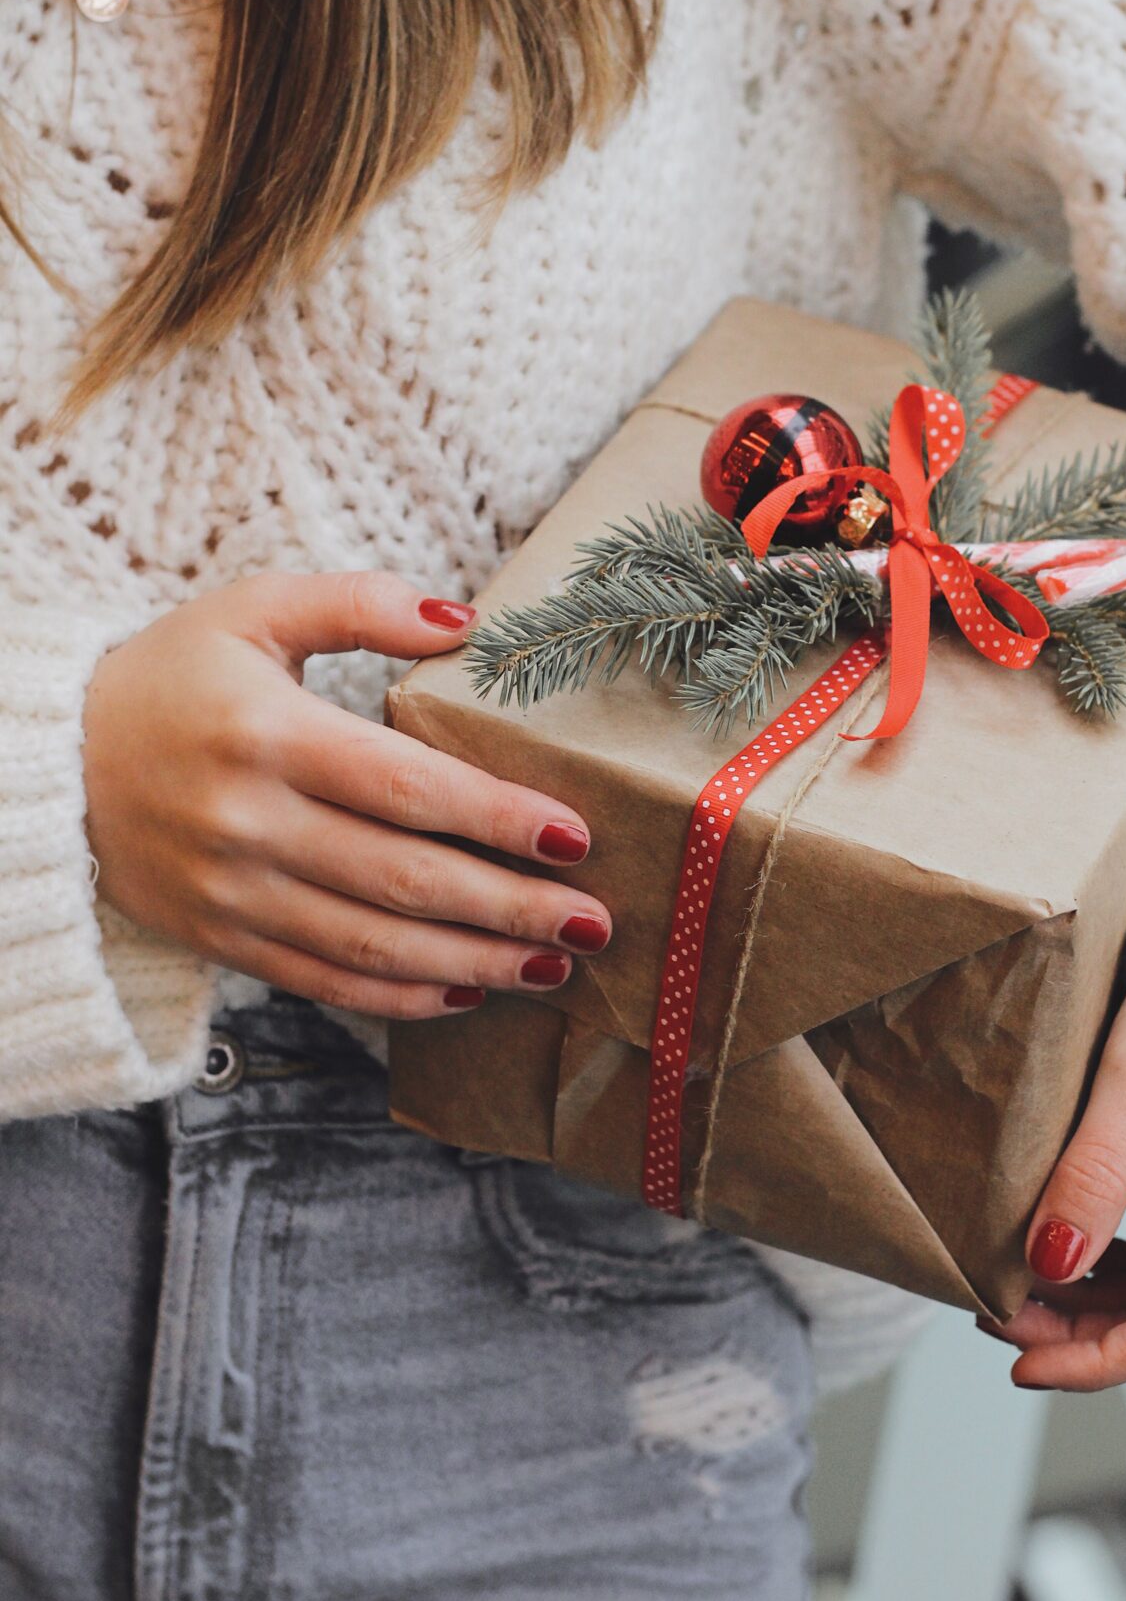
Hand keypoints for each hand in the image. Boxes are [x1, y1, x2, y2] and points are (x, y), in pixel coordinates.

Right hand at [82, 571, 609, 1017]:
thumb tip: (464, 620)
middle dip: (510, 905)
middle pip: (405, 877)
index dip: (495, 816)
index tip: (574, 835)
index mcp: (270, 735)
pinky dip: (402, 996)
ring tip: (556, 963)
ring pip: (375, 943)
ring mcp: (235, 893)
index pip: (407, 786)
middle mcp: (252, 824)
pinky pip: (326, 981)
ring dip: (476, 961)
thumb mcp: (252, 610)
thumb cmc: (169, 676)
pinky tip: (470, 990)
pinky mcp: (223, 939)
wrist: (48, 764)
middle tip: (595, 919)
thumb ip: (359, 605)